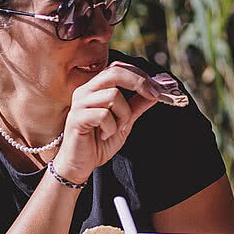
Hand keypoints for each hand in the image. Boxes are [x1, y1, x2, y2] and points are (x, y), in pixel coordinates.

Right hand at [50, 62, 159, 181]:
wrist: (80, 164)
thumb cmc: (98, 142)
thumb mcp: (124, 122)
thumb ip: (137, 106)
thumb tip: (154, 93)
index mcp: (96, 88)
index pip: (117, 68)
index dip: (139, 74)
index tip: (157, 88)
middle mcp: (85, 91)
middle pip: (114, 73)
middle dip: (138, 83)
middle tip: (152, 96)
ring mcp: (79, 103)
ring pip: (112, 95)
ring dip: (123, 115)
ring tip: (117, 128)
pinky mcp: (76, 118)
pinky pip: (103, 115)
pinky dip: (111, 127)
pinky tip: (104, 135)